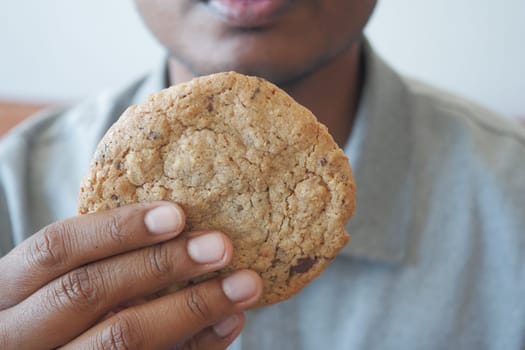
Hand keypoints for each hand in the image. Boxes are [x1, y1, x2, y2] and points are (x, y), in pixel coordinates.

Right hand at [0, 202, 262, 348]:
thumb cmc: (51, 312)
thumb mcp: (51, 284)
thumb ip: (94, 261)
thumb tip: (179, 222)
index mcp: (6, 290)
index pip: (57, 248)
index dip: (117, 229)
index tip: (178, 213)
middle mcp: (17, 335)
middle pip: (89, 292)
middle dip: (162, 265)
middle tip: (222, 245)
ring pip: (122, 339)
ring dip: (192, 308)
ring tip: (244, 285)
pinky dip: (196, 347)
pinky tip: (229, 323)